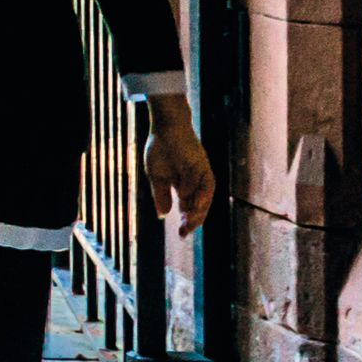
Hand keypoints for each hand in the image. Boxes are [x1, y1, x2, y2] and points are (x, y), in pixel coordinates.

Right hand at [143, 113, 215, 231]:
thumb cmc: (160, 148)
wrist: (165, 127)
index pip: (189, 209)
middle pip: (200, 206)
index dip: (187, 222)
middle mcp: (196, 183)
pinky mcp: (203, 165)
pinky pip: (205, 182)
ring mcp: (201, 174)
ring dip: (199, 209)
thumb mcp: (156, 176)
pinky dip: (198, 192)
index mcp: (184, 186)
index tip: (181, 235)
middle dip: (194, 220)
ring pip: (206, 197)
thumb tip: (163, 215)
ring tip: (189, 220)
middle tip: (185, 231)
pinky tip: (189, 200)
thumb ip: (161, 195)